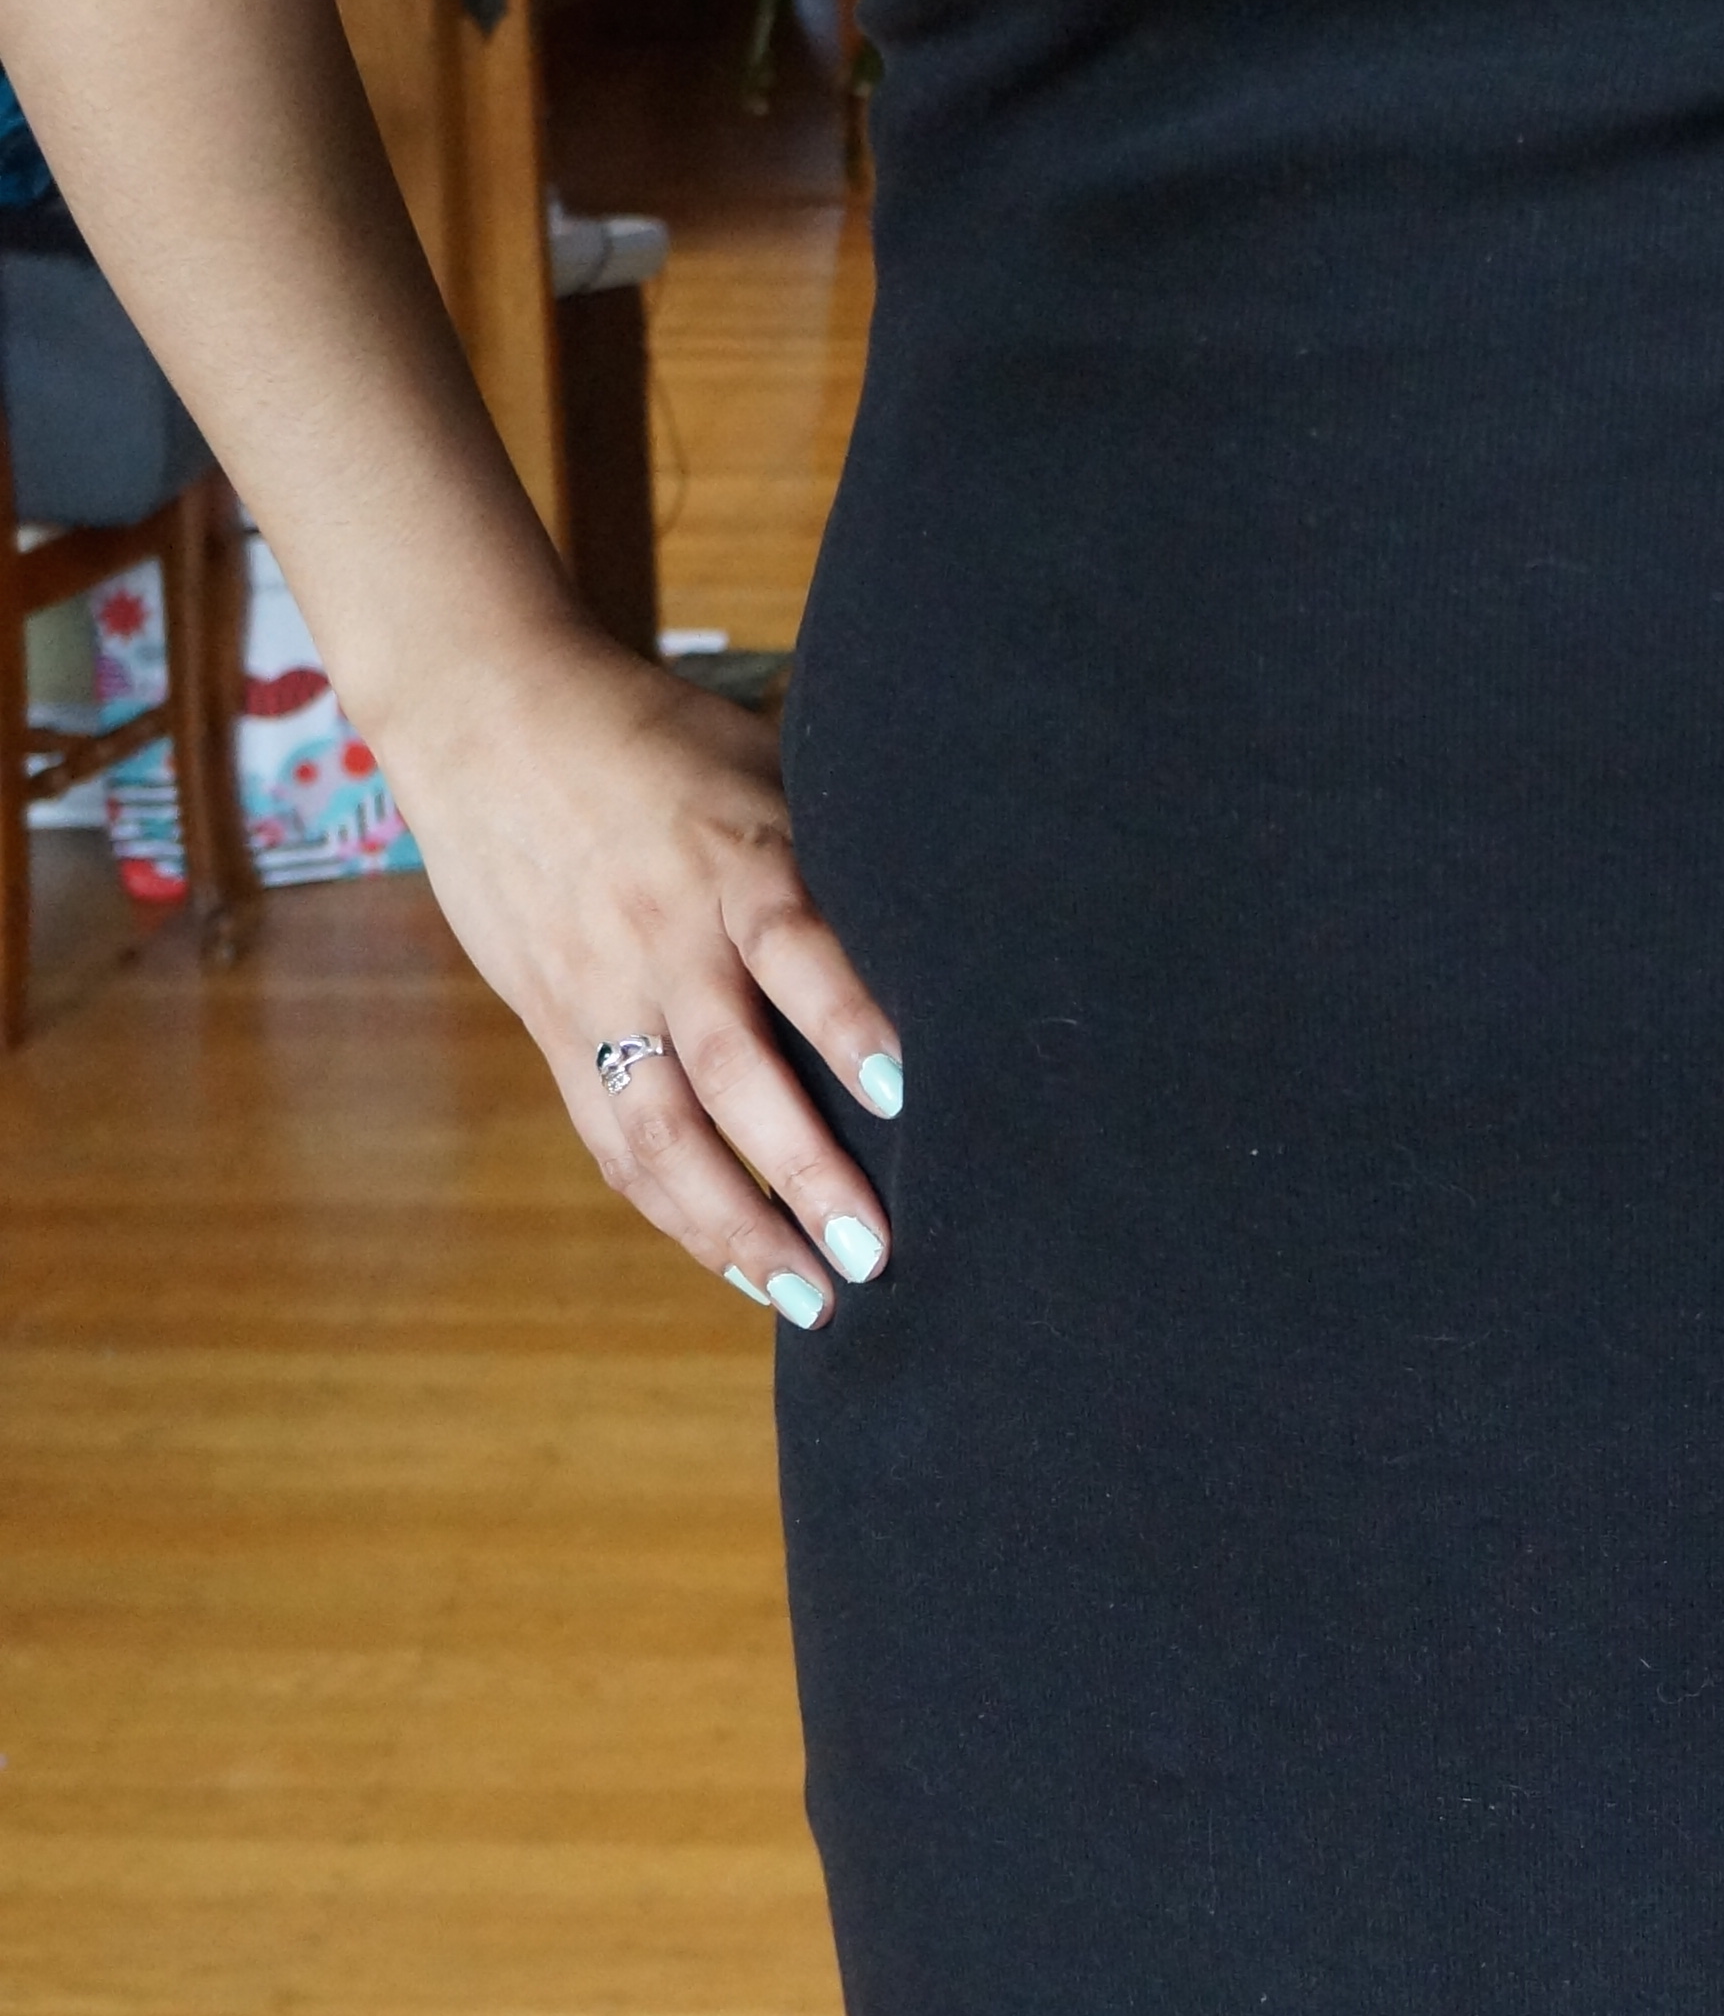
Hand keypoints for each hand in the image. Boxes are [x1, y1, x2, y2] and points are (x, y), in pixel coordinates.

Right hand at [371, 627, 900, 1325]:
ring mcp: (601, 991)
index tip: (909, 1095)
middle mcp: (664, 937)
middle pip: (730, 1071)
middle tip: (874, 1253)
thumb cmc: (653, 739)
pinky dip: (673, 1210)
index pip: (794, 946)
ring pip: (661, 1131)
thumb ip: (830, 847)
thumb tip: (946, 916)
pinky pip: (613, 1136)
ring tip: (810, 1299)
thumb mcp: (756, 760)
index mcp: (729, 858)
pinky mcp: (555, 1025)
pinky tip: (734, 1262)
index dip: (849, 1021)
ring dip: (736, 1226)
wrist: (485, 716)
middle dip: (804, 1171)